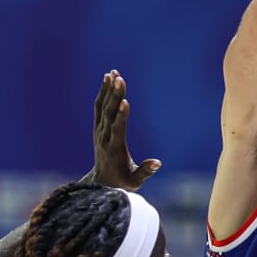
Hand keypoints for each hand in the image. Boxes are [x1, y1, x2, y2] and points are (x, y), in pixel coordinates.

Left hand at [88, 70, 160, 190]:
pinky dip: (103, 93)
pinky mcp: (98, 128)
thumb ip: (145, 172)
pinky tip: (107, 79)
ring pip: (102, 107)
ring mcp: (99, 131)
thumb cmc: (122, 182)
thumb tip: (158, 163)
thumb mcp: (135, 181)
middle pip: (109, 114)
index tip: (125, 101)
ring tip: (114, 73)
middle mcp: (104, 137)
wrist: (102, 182)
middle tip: (120, 78)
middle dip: (115, 96)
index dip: (121, 116)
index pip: (118, 129)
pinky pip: (99, 107)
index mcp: (114, 149)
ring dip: (108, 90)